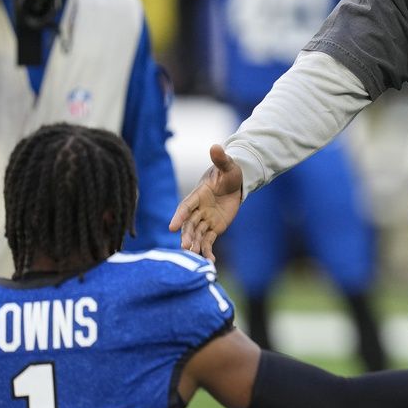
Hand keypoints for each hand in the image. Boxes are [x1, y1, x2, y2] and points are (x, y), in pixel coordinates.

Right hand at [170, 144, 243, 258]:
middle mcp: (198, 209)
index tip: (172, 226)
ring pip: (196, 234)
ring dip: (194, 244)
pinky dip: (208, 251)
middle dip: (186, 234)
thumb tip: (216, 146)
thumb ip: (220, 159)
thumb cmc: (229, 173)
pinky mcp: (213, 228)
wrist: (235, 184)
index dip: (179, 216)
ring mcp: (205, 220)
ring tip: (194, 255)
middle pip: (189, 224)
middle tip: (185, 246)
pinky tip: (210, 262)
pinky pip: (208, 241)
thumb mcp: (227, 166)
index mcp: (197, 195)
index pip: (186, 206)